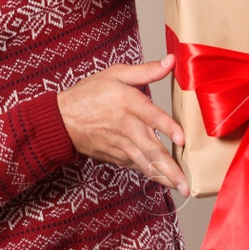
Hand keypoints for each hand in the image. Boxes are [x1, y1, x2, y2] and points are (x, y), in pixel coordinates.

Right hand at [57, 54, 189, 192]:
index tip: (181, 139)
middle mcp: (127, 128)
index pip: (151, 116)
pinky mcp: (117, 157)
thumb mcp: (116, 75)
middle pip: (151, 150)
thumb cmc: (89, 95)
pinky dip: (151, 175)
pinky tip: (165, 181)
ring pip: (146, 164)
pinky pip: (137, 167)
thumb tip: (171, 61)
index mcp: (128, 104)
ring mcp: (122, 146)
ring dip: (164, 177)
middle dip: (170, 168)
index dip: (167, 127)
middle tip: (186, 183)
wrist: (62, 120)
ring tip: (180, 188)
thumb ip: (146, 71)